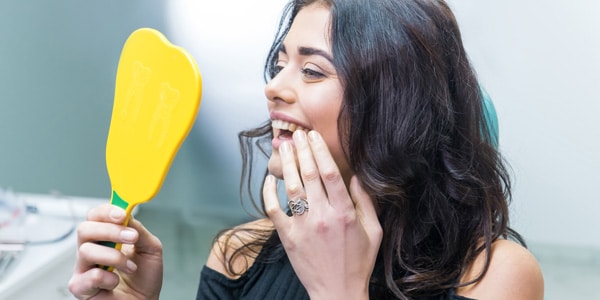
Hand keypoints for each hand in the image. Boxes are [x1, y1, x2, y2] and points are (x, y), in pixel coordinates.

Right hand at [68, 204, 162, 299]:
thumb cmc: (145, 277)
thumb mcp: (150, 248)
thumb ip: (139, 230)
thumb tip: (128, 214)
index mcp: (106, 237)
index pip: (96, 216)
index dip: (107, 211)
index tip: (123, 215)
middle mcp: (92, 250)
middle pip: (85, 229)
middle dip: (110, 230)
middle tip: (131, 237)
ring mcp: (84, 268)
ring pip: (86, 251)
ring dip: (115, 257)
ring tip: (130, 267)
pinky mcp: (80, 287)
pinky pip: (89, 276)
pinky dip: (108, 278)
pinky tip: (115, 282)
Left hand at [263, 130, 382, 299]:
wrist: (337, 292)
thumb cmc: (358, 262)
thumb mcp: (374, 231)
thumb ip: (366, 202)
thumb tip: (357, 176)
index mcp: (345, 213)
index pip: (330, 174)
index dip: (320, 151)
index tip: (314, 136)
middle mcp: (322, 217)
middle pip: (309, 175)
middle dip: (303, 150)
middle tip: (298, 134)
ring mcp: (303, 227)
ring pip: (291, 187)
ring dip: (287, 165)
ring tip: (285, 147)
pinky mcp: (288, 237)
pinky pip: (274, 209)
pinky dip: (269, 192)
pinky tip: (269, 178)